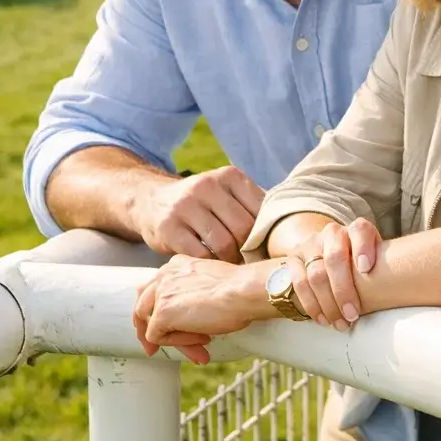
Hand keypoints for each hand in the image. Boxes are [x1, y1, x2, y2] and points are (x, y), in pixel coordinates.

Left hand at [132, 256, 267, 364]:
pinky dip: (178, 344)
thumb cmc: (239, 289)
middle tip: (153, 348)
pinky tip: (202, 341)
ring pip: (150, 324)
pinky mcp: (162, 313)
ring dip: (172, 341)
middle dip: (148, 329)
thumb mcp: (210, 284)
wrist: (244, 291)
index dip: (159, 312)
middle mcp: (164, 275)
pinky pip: (158, 337)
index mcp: (176, 265)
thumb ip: (194, 293)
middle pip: (143, 305)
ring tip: (195, 352)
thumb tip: (192, 318)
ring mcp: (161, 294)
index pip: (156, 290)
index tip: (171, 328)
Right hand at [134, 166, 264, 261]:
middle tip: (249, 261)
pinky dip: (209, 264)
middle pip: (243, 227)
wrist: (151, 201)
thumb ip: (251, 204)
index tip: (264, 247)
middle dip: (248, 249)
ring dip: (230, 259)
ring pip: (223, 243)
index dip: (265, 233)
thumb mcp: (225, 192)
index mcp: (229, 176)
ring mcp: (186, 206)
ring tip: (231, 264)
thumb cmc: (200, 203)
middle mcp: (207, 186)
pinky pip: (200, 254)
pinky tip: (210, 264)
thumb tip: (288, 227)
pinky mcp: (169, 228)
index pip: (260, 209)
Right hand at [288, 218, 382, 330]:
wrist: (329, 254)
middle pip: (334, 259)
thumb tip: (399, 295)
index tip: (367, 269)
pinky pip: (299, 283)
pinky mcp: (294, 258)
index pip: (360, 230)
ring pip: (315, 274)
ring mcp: (310, 244)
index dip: (363, 248)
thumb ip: (383, 270)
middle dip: (343, 291)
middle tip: (353, 315)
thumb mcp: (377, 260)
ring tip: (340, 324)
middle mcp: (332, 233)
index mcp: (356, 230)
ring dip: (328, 304)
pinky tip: (323, 319)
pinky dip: (311, 305)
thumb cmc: (363, 264)